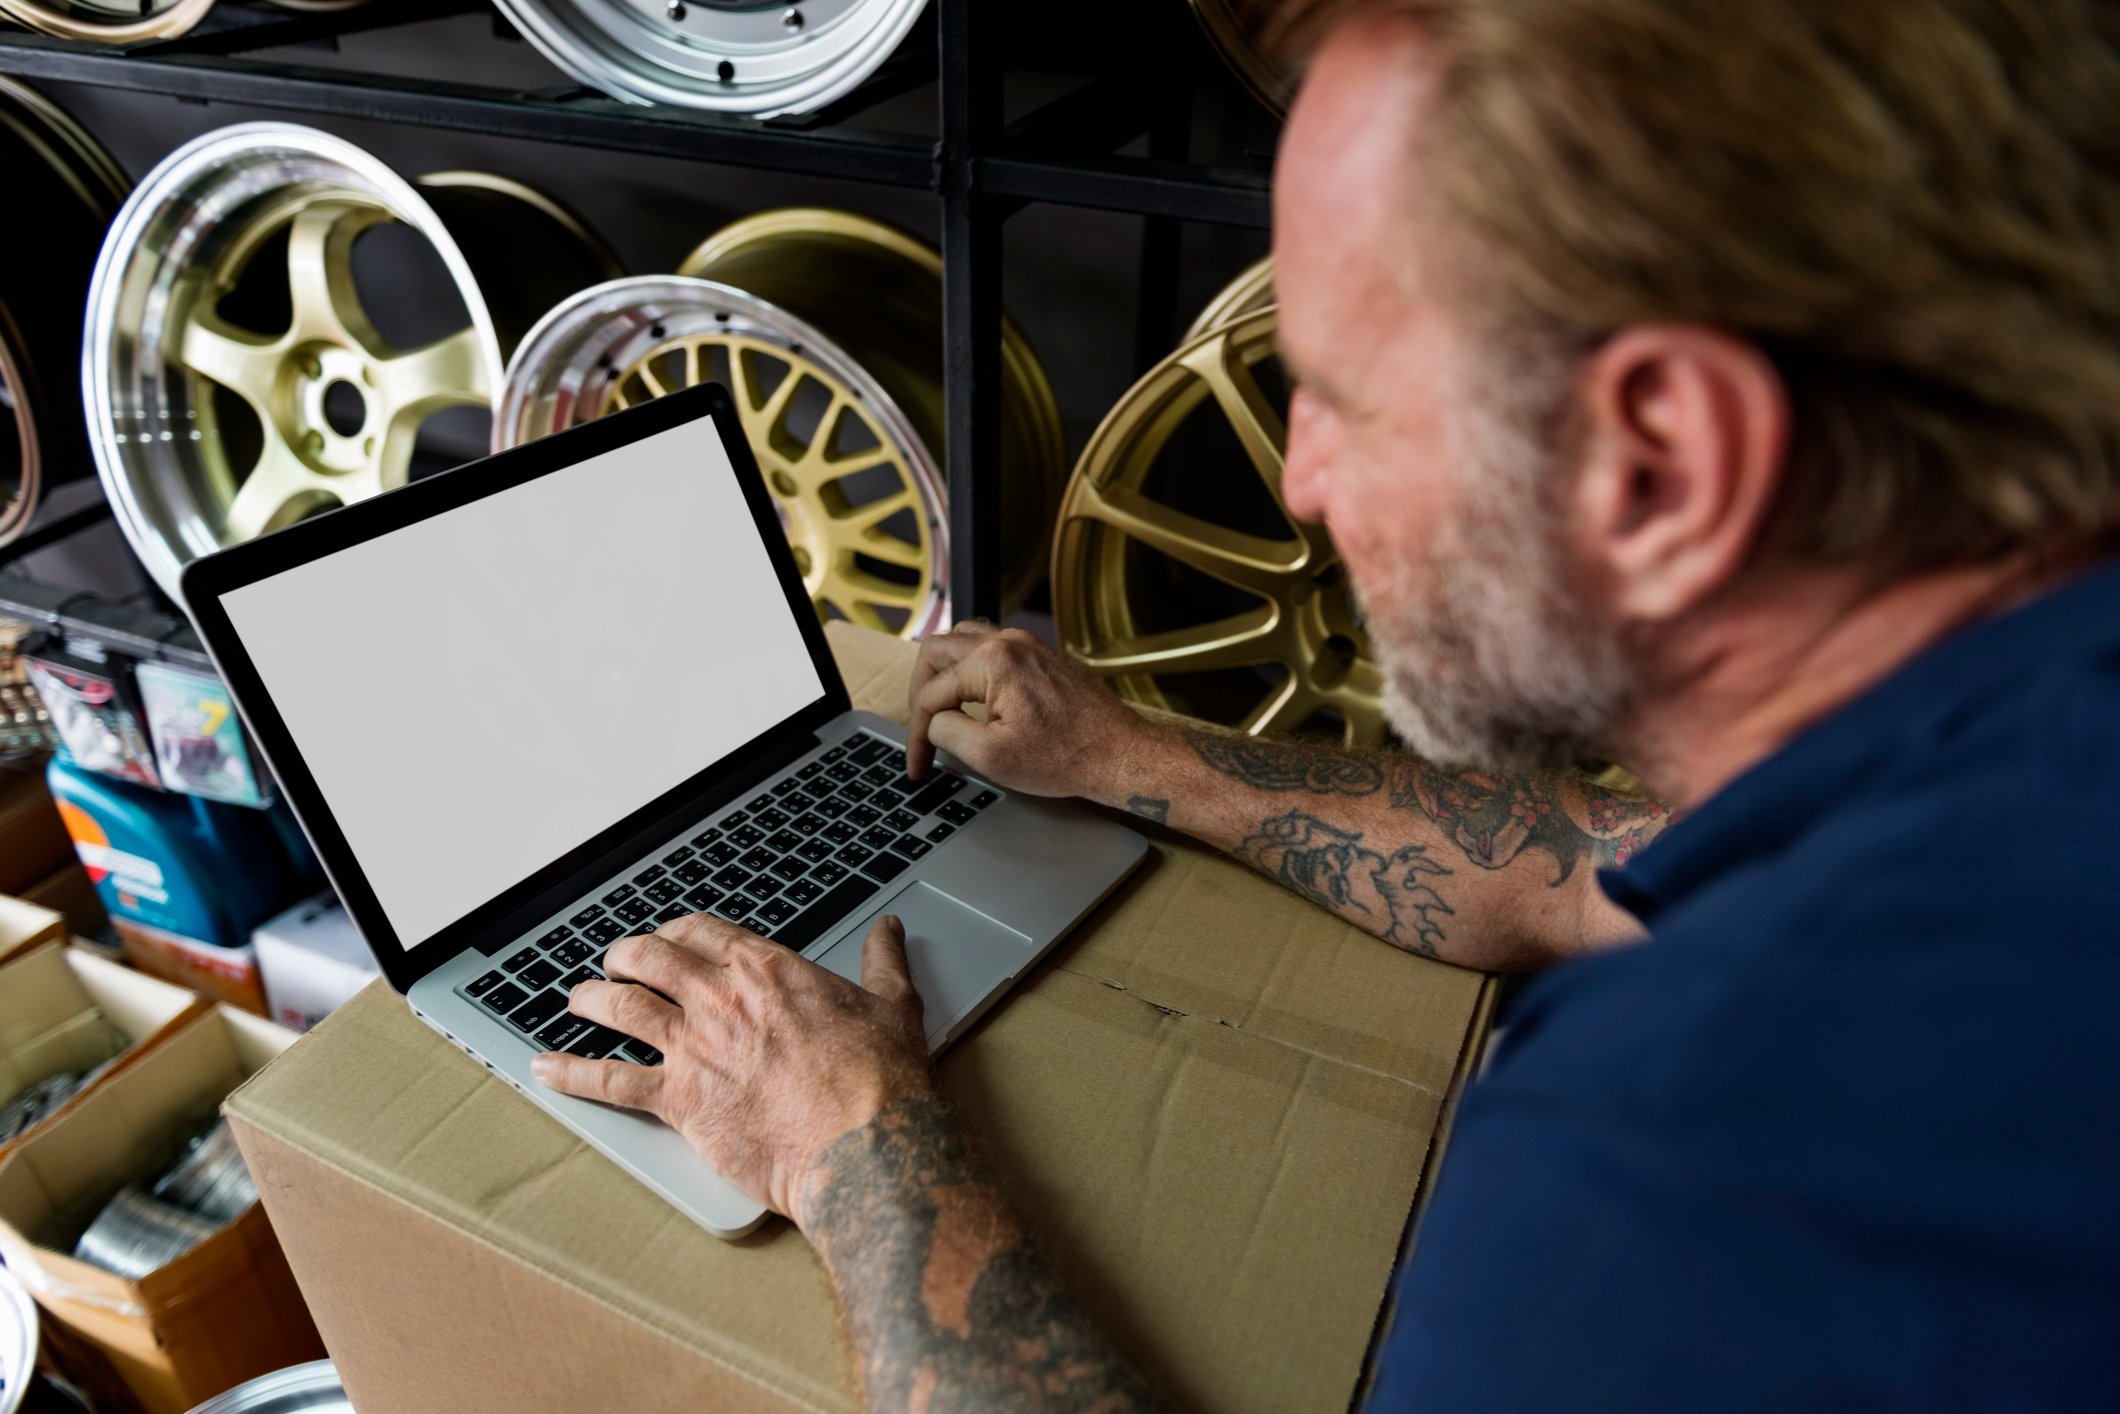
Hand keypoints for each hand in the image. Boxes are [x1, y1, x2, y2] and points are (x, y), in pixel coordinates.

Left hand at [531, 913, 931, 1227]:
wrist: (862, 1144)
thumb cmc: (879, 1080)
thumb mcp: (892, 1005)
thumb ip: (883, 962)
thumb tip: (890, 931)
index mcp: (766, 970)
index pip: (703, 931)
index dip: (678, 931)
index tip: (670, 938)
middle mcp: (719, 999)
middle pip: (650, 959)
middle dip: (625, 955)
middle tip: (614, 960)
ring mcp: (693, 1048)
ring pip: (620, 1008)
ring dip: (591, 999)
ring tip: (576, 999)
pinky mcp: (678, 1101)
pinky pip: (609, 1082)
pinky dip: (571, 1074)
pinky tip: (546, 1069)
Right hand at [905, 620, 1153, 802]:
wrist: (1119, 755)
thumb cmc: (1066, 758)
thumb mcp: (990, 757)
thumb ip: (947, 732)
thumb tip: (934, 722)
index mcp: (992, 662)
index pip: (932, 693)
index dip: (916, 733)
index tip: (919, 765)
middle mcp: (1008, 641)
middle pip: (937, 651)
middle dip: (921, 694)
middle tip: (921, 730)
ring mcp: (1026, 644)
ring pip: (961, 640)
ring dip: (942, 673)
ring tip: (938, 709)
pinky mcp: (1038, 654)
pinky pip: (988, 645)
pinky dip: (968, 667)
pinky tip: (969, 695)